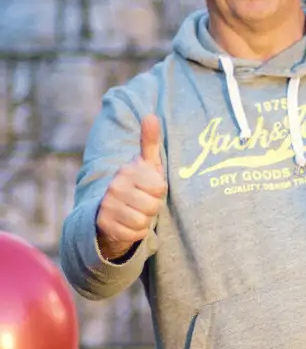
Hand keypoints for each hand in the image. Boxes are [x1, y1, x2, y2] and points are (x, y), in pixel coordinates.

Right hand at [96, 114, 166, 260]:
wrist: (112, 213)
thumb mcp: (147, 165)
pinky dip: (135, 232)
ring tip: (135, 213)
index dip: (159, 192)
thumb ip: (149, 141)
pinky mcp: (104, 224)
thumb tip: (151, 115)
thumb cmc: (137, 187)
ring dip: (144, 221)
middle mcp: (114, 186)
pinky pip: (134, 233)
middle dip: (152, 208)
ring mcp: (107, 205)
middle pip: (153, 205)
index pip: (160, 187)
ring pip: (144, 220)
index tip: (149, 189)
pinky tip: (127, 224)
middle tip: (142, 204)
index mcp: (127, 170)